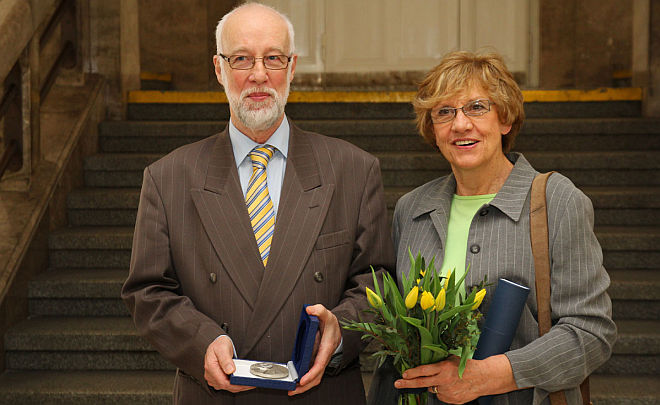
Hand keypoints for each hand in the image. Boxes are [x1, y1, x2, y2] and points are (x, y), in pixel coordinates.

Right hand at [204, 336, 254, 392]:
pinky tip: (243, 382)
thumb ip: (226, 360)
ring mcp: (213, 378)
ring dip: (238, 386)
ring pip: (227, 387)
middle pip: (226, 386)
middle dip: (239, 386)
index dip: (236, 384)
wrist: (217, 344)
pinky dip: (235, 385)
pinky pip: (227, 385)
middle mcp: (210, 375)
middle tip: (251, 384)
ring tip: (249, 383)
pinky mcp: (217, 379)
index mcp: (210, 367)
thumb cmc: (219, 344)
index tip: (245, 383)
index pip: (223, 382)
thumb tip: (230, 370)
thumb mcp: (222, 348)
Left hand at [288, 304, 340, 395]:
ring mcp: (320, 361)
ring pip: (315, 378)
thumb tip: (310, 310)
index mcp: (326, 348)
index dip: (311, 373)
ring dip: (304, 386)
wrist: (338, 329)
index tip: (302, 380)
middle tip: (293, 390)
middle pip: (317, 377)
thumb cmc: (332, 324)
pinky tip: (296, 383)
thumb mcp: (327, 314)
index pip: (319, 364)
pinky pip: (312, 375)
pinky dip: (305, 381)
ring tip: (292, 390)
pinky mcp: (317, 362)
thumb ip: (319, 310)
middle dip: (305, 386)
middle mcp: (324, 357)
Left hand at [394, 355, 516, 403]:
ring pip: (433, 389)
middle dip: (407, 384)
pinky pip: (442, 396)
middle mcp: (444, 381)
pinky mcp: (452, 400)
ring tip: (447, 380)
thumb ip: (439, 362)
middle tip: (397, 384)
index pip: (423, 371)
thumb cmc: (468, 366)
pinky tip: (452, 387)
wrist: (484, 378)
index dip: (412, 373)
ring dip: (435, 385)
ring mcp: (448, 392)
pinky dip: (443, 392)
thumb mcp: (452, 358)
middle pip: (422, 383)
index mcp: (444, 368)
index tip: (403, 375)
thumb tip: (425, 363)